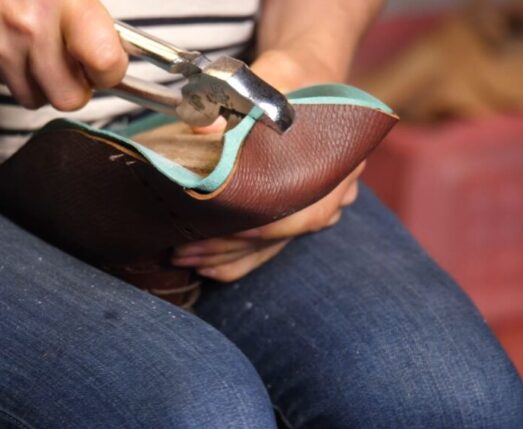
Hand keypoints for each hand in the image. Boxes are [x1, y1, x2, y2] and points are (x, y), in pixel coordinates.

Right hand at [0, 0, 126, 109]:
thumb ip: (87, 16)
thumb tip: (117, 49)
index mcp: (62, 0)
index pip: (107, 61)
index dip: (110, 71)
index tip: (107, 66)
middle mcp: (32, 25)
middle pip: (70, 97)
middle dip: (72, 87)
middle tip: (68, 64)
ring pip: (36, 99)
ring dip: (39, 82)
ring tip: (31, 49)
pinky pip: (3, 85)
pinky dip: (6, 71)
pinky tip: (3, 42)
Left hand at [172, 50, 364, 282]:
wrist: (311, 73)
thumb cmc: (294, 74)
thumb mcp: (269, 76)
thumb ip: (238, 98)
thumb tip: (202, 128)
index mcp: (337, 158)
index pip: (302, 206)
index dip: (261, 223)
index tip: (218, 228)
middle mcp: (334, 188)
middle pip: (284, 232)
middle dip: (233, 247)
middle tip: (186, 251)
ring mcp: (318, 202)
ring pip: (276, 243)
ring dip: (231, 256)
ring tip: (186, 258)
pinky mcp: (298, 208)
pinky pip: (273, 244)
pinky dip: (241, 256)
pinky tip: (208, 264)